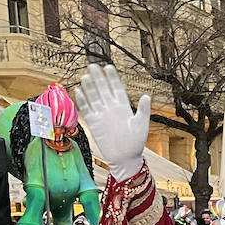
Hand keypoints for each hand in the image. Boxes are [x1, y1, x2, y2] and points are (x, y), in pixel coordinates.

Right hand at [74, 64, 150, 182]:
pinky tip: (78, 91)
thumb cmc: (136, 144)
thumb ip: (143, 111)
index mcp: (124, 107)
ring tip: (85, 76)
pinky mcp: (94, 123)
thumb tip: (146, 96)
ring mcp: (102, 115)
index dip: (112, 78)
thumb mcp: (142, 125)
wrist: (125, 159)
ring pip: (94, 97)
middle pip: (103, 89)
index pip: (116, 88)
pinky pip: (86, 109)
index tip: (108, 67)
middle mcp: (111, 109)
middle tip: (93, 66)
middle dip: (98, 78)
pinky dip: (82, 101)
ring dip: (89, 87)